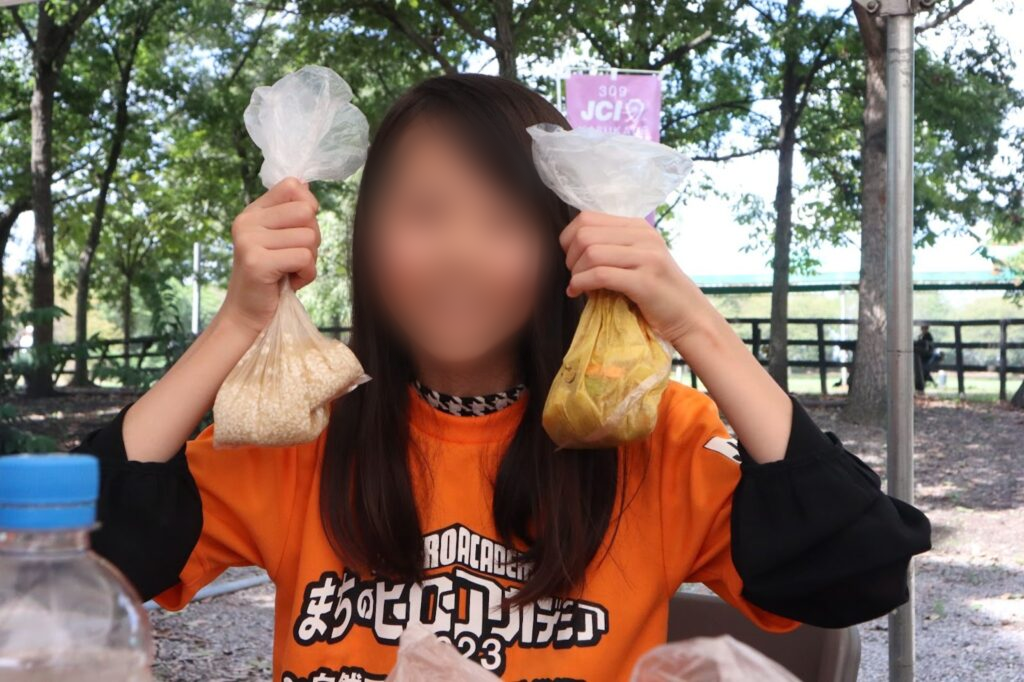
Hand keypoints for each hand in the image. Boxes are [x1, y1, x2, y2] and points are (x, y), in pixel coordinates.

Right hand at [220, 177, 320, 334]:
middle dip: (312, 238)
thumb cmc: (273, 277)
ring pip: (309, 237)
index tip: (297, 231)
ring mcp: (249, 241)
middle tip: (294, 257)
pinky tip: (289, 282)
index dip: (308, 208)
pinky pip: (305, 258)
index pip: (293, 186)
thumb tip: (306, 184)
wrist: (249, 314)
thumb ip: (292, 213)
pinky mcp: (257, 262)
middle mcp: (247, 221)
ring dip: (309, 260)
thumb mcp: (282, 239)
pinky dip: (306, 274)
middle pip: (307, 212)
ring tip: (289, 270)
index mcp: (253, 212)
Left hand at [560, 210, 712, 346]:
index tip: (572, 260)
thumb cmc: (655, 293)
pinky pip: (600, 275)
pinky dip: (581, 284)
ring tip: (578, 286)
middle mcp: (644, 236)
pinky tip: (577, 293)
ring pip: (591, 253)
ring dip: (576, 273)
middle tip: (574, 276)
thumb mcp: (635, 260)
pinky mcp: (645, 281)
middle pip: (585, 235)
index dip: (569, 239)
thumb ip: (610, 248)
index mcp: (638, 227)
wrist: (689, 317)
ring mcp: (647, 257)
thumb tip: (569, 246)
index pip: (587, 217)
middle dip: (570, 258)